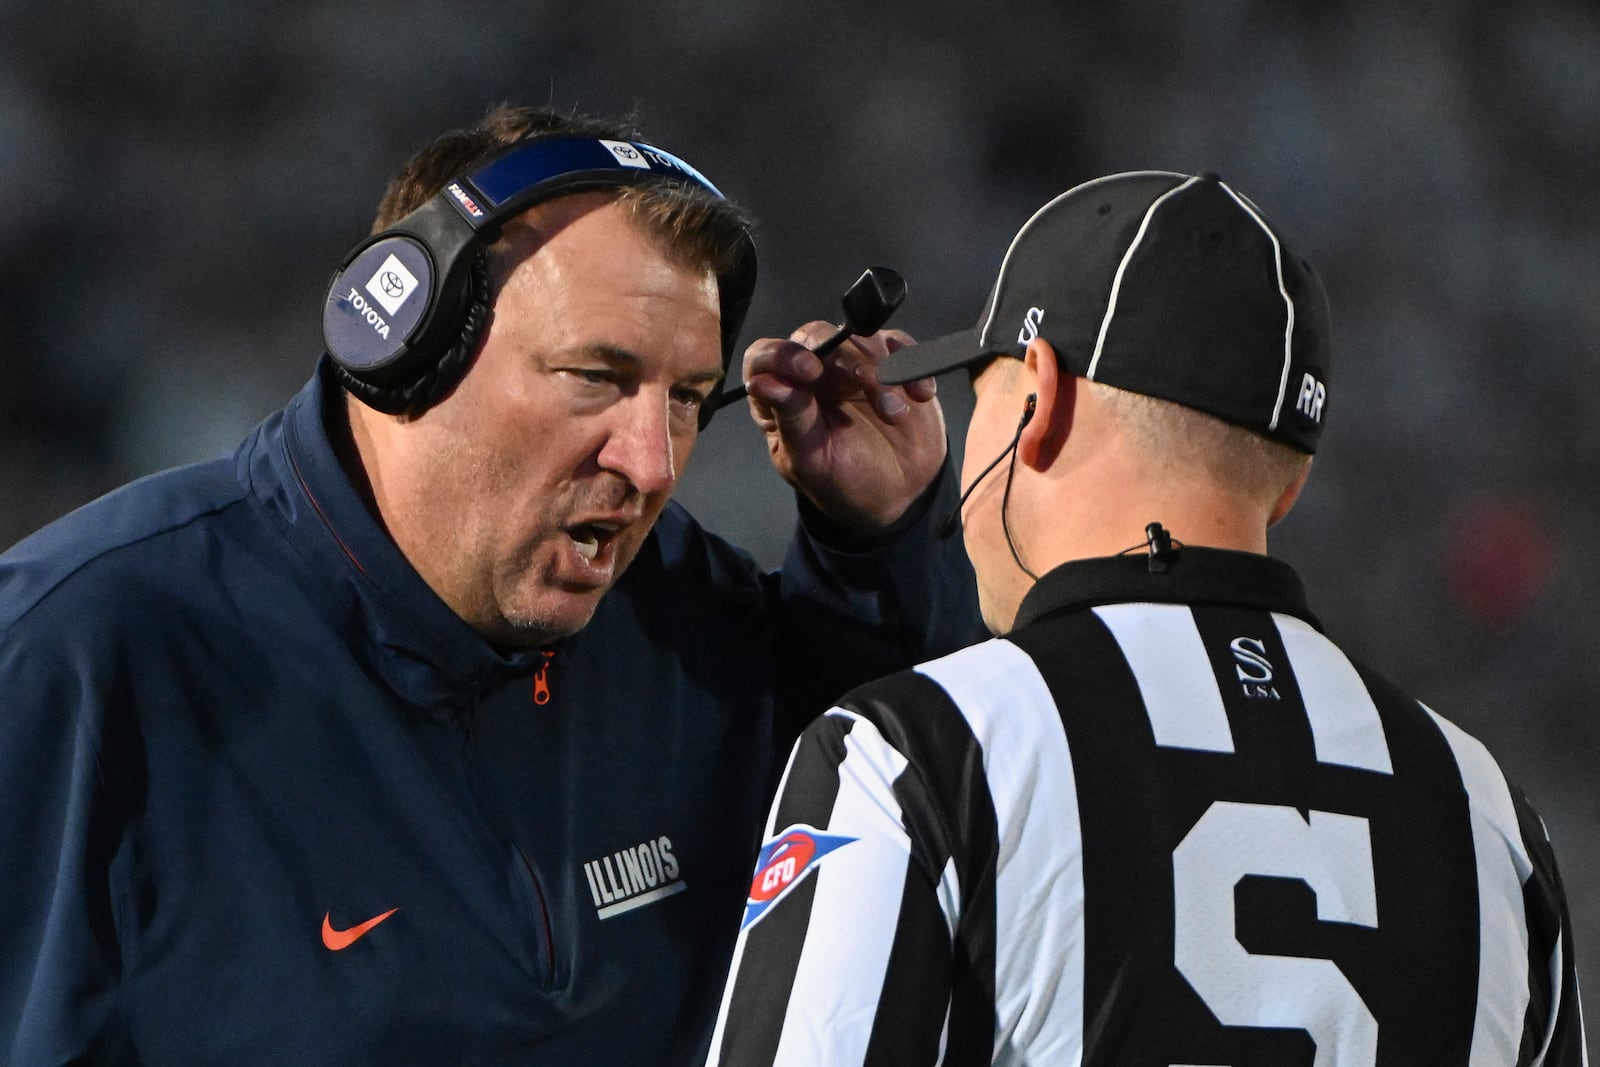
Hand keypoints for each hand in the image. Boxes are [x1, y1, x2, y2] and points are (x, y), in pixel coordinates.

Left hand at [742, 322, 944, 538]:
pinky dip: (914, 365)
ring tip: (896, 413)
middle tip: (869, 385)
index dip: (783, 355)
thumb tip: (762, 382)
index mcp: (781, 396)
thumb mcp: (812, 460)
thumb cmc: (843, 482)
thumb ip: (791, 418)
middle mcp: (812, 373)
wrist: (897, 496)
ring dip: (884, 370)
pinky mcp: (891, 362)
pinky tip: (920, 394)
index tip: (810, 371)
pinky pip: (900, 346)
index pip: (765, 358)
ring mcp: (852, 364)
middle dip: (846, 359)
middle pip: (818, 338)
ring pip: (862, 338)